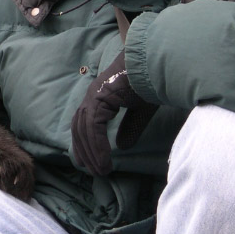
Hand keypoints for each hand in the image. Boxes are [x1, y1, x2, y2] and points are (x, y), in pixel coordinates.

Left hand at [71, 51, 157, 175]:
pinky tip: (104, 160)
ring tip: (101, 170)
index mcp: (99, 96)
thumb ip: (130, 127)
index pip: (85, 124)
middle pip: (79, 128)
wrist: (155, 62)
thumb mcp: (141, 111)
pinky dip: (97, 145)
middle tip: (94, 171)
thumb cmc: (150, 82)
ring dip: (91, 152)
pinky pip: (93, 127)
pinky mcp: (100, 98)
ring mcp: (94, 95)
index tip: (90, 162)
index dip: (85, 144)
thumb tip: (122, 146)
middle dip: (85, 151)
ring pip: (84, 130)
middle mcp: (92, 95)